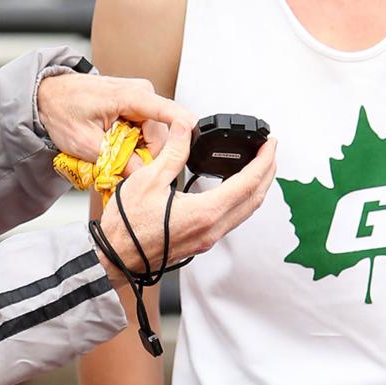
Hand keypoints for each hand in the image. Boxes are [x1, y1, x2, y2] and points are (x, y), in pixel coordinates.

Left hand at [36, 72, 195, 167]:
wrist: (47, 95)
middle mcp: (142, 92)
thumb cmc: (61, 109)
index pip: (173, 116)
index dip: (183, 140)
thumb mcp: (85, 143)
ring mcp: (140, 97)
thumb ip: (117, 161)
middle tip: (120, 167)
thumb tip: (141, 176)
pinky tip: (114, 145)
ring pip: (152, 136)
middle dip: (144, 156)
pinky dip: (131, 143)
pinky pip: (144, 130)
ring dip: (136, 151)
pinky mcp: (135, 104)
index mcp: (133, 96)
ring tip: (112, 154)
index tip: (184, 158)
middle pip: (161, 135)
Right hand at [96, 122, 277, 283]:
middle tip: (269, 152)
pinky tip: (233, 189)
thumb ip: (172, 152)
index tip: (270, 145)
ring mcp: (208, 238)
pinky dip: (241, 200)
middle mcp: (212, 229)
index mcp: (205, 212)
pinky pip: (232, 219)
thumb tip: (184, 127)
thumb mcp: (149, 179)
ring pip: (245, 212)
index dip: (263, 161)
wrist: (115, 258)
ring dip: (255, 188)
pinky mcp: (200, 242)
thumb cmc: (127, 225)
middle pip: (254, 199)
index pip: (247, 183)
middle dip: (267, 173)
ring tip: (256, 168)